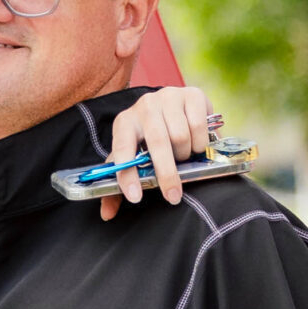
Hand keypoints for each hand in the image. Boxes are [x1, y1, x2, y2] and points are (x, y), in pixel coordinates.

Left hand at [101, 86, 215, 220]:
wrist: (173, 106)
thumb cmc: (150, 138)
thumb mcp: (133, 157)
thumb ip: (119, 184)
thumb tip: (107, 214)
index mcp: (125, 122)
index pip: (122, 149)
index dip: (127, 174)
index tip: (135, 197)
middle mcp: (144, 106)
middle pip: (157, 144)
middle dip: (166, 174)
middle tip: (173, 196)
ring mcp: (168, 96)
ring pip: (181, 137)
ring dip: (185, 155)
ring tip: (182, 156)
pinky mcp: (192, 94)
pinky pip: (200, 126)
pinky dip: (200, 143)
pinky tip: (195, 143)